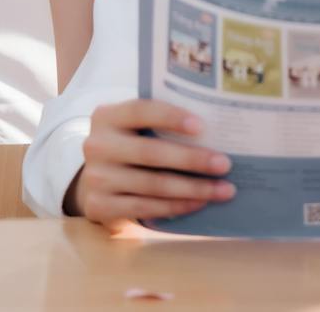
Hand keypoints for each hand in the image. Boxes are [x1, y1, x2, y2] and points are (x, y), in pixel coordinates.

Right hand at [68, 99, 233, 227]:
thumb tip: (215, 129)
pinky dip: (176, 206)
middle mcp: (97, 145)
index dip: (171, 117)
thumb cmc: (129, 147)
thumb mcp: (133, 128)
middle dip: (192, 159)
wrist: (95, 182)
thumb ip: (159, 124)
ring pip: (153, 185)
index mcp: (107, 116)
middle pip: (151, 152)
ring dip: (193, 189)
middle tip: (224, 164)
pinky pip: (146, 208)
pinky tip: (199, 203)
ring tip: (222, 189)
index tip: (202, 126)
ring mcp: (97, 178)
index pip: (140, 110)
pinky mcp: (100, 206)